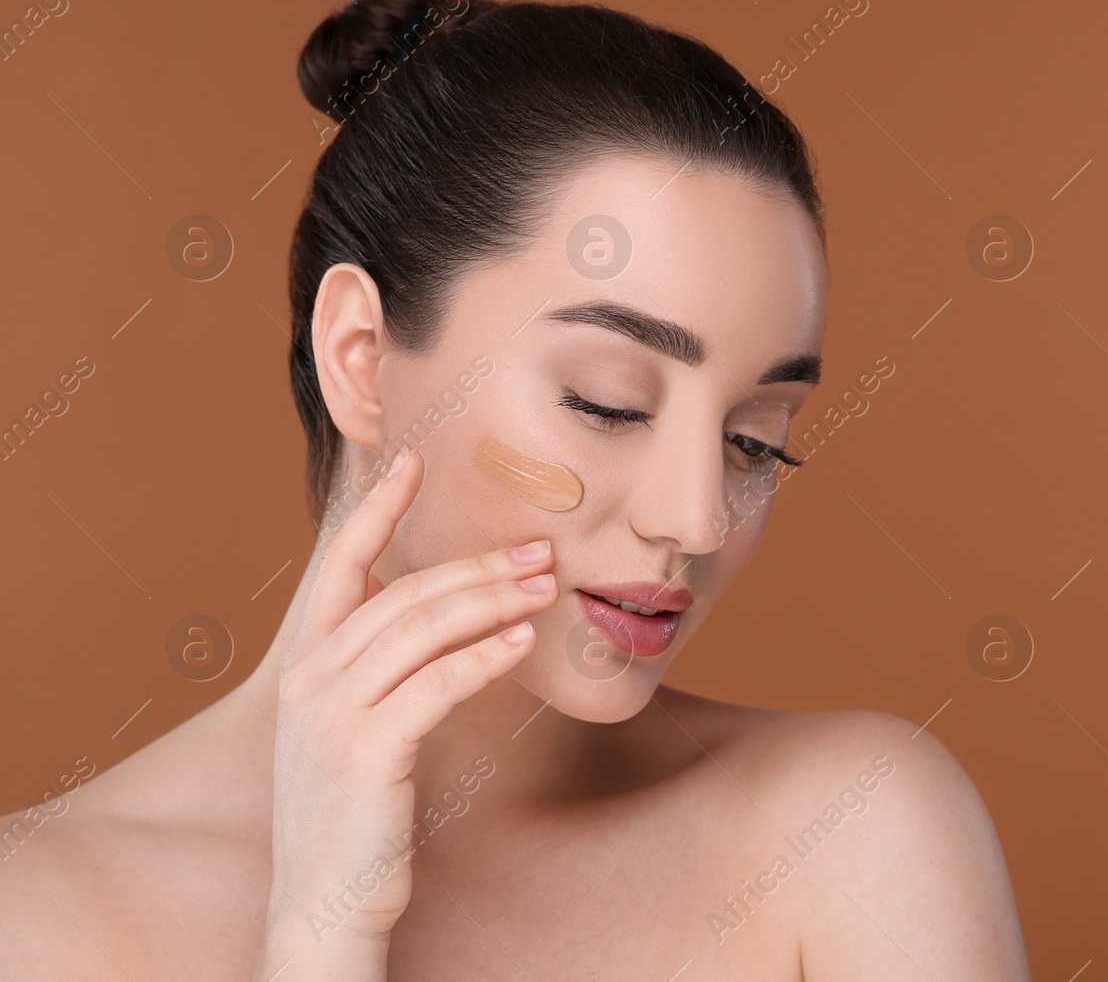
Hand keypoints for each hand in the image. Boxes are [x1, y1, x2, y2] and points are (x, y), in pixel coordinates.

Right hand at [250, 447, 557, 980]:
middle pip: (404, 594)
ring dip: (493, 601)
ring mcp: (332, 714)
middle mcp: (309, 680)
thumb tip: (443, 614)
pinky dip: (484, 656)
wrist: (324, 903)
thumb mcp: (352, 728)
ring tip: (547, 586)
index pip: (338, 565)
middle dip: (477, 565)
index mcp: (303, 665)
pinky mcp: (367, 752)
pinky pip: (437, 684)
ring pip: (423, 629)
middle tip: (539, 548)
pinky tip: (523, 643)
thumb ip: (379, 670)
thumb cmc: (354, 814)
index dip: (375, 510)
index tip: (412, 461)